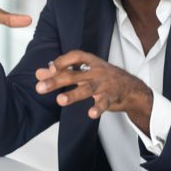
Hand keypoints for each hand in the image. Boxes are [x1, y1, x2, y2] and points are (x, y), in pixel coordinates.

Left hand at [35, 50, 152, 130]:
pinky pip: (104, 103)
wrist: (131, 88)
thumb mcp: (84, 71)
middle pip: (74, 74)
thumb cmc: (103, 78)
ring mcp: (105, 84)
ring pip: (87, 89)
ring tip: (60, 100)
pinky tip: (91, 114)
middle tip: (39, 88)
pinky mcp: (112, 97)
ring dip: (73, 94)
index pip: (75, 56)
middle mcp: (97, 71)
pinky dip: (98, 108)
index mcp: (90, 62)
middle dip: (56, 80)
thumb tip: (38, 73)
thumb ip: (61, 72)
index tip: (48, 69)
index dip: (61, 61)